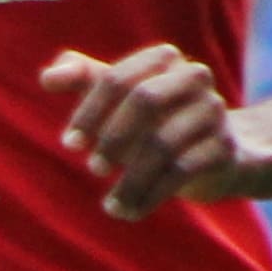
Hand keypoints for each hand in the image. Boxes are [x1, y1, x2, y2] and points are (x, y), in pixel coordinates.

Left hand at [39, 45, 256, 221]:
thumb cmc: (153, 120)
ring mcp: (213, 112)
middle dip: (113, 137)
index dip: (89, 111)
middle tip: (93, 167)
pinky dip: (149, 196)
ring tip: (110, 204)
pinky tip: (129, 211)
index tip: (70, 143)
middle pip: (145, 100)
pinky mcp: (224, 149)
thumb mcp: (118, 96)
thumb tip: (47, 77)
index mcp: (164, 59)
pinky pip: (181, 172)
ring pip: (163, 143)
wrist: (216, 154)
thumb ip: (82, 79)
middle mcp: (194, 78)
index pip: (117, 78)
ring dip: (130, 179)